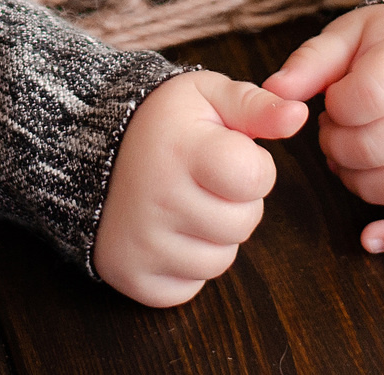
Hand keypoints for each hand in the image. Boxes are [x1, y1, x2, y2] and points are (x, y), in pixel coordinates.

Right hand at [93, 71, 306, 306]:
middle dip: (236, 201)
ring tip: (185, 202)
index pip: (255, 179)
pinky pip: (190, 287)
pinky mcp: (132, 275)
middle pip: (243, 224)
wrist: (84, 147)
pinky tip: (168, 231)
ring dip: (214, 235)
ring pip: (221, 260)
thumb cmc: (158, 121)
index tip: (229, 154)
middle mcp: (158, 200)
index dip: (254, 167)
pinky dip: (187, 264)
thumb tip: (299, 117)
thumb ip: (256, 105)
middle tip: (205, 179)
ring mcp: (142, 242)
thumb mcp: (206, 95)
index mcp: (181, 150)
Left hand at [264, 3, 383, 253]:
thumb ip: (311, 62)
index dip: (339, 107)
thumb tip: (273, 91)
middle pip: (379, 148)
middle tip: (332, 132)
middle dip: (338, 147)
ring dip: (358, 182)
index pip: (373, 96)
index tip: (335, 100)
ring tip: (348, 159)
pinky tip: (371, 237)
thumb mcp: (351, 34)